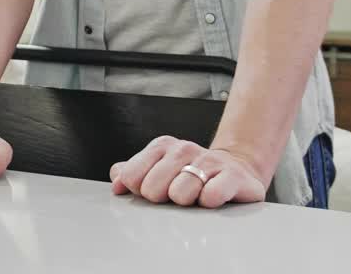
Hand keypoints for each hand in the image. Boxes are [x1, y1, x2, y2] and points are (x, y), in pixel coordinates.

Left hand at [110, 136, 265, 207]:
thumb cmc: (191, 176)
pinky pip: (211, 195)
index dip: (140, 192)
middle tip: (176, 197)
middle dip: (162, 200)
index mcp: (161, 146)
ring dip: (186, 204)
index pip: (131, 177)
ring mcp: (209, 161)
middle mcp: (184, 149)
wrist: (235, 172)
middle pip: (152, 189)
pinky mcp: (233, 176)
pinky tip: (212, 200)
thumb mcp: (158, 171)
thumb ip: (132, 174)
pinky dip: (209, 203)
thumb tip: (116, 183)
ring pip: (180, 194)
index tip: (154, 192)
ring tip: (195, 199)